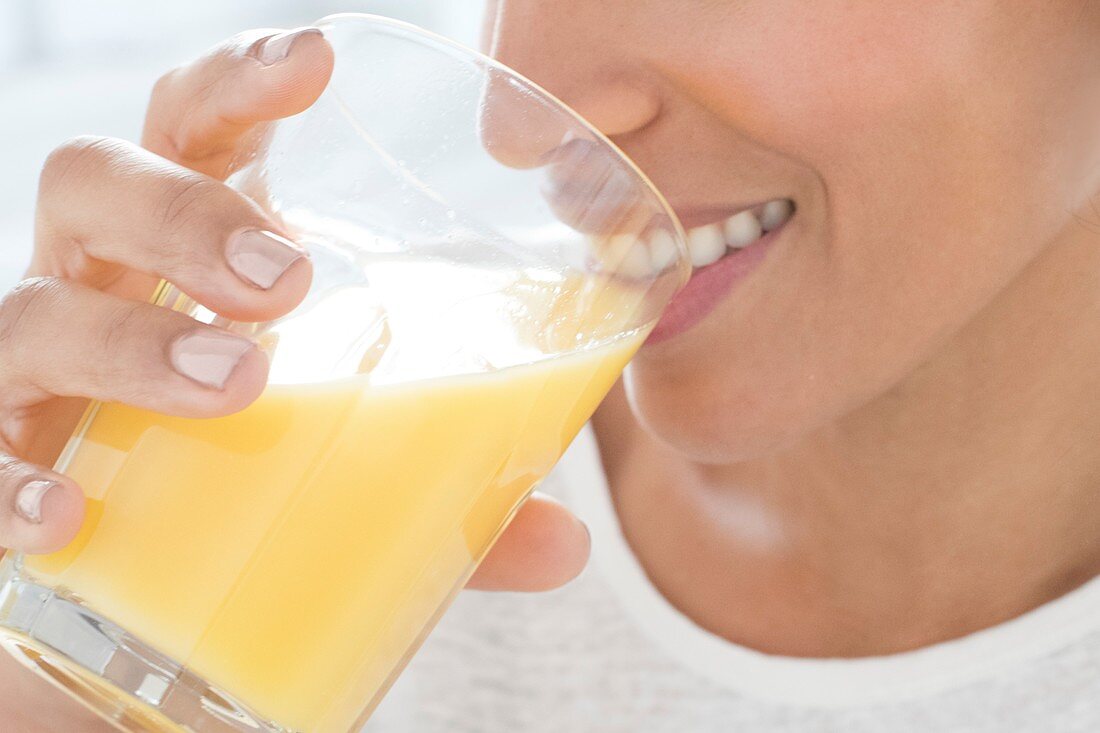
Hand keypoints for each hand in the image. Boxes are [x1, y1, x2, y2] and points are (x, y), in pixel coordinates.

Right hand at [0, 26, 589, 731]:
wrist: (126, 600)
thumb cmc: (241, 487)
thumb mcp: (356, 476)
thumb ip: (447, 495)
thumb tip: (563, 544)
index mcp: (191, 259)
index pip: (195, 129)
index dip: (238, 80)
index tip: (315, 61)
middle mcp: (101, 291)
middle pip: (95, 184)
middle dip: (184, 211)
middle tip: (288, 277)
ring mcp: (36, 379)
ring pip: (28, 310)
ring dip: (129, 339)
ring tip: (235, 383)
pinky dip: (6, 483)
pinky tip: (67, 519)